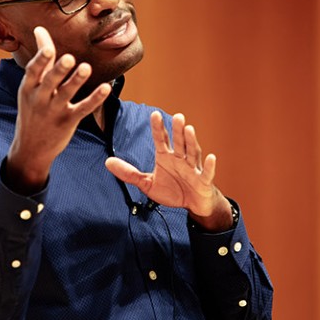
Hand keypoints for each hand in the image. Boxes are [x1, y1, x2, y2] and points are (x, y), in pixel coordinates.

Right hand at [5, 26, 110, 193]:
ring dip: (76, 81)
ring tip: (86, 68)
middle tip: (69, 58)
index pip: (33, 72)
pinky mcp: (68, 122)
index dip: (40, 59)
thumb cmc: (32, 110)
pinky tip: (106, 88)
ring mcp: (54, 112)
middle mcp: (40, 99)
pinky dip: (95, 99)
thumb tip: (40, 29)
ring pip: (66, 94)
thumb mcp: (30, 87)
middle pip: (50, 82)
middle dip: (58, 71)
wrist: (31, 149)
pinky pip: (83, 109)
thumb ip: (41, 60)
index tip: (49, 48)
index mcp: (28, 88)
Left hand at [105, 111, 233, 231]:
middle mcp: (181, 159)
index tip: (154, 115)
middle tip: (177, 116)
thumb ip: (129, 173)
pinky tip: (211, 157)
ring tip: (189, 129)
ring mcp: (193, 169)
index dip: (158, 128)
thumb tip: (107, 162)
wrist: (192, 205)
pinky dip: (210, 166)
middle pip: (179, 143)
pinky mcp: (203, 181)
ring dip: (191, 141)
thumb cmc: (172, 191)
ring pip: (193, 153)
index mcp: (166, 157)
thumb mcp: (147, 184)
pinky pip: (207, 173)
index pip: (161, 140)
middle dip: (178, 131)